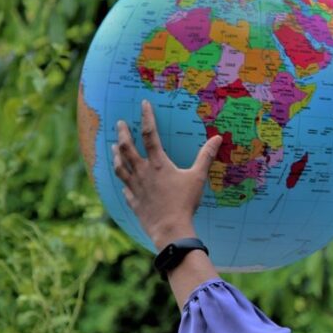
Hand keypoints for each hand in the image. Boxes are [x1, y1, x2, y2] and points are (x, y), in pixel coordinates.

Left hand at [113, 100, 222, 249]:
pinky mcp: (133, 201)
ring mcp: (135, 187)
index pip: (150, 134)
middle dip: (123, 133)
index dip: (147, 117)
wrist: (170, 228)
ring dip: (117, 155)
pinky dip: (124, 182)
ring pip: (120, 166)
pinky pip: (125, 188)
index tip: (143, 104)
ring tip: (114, 147)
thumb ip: (206, 157)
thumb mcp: (198, 178)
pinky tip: (124, 181)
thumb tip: (217, 139)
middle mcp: (143, 172)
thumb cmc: (185, 202)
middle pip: (127, 148)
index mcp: (158, 164)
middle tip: (120, 123)